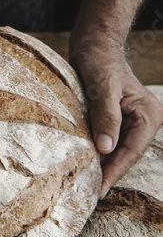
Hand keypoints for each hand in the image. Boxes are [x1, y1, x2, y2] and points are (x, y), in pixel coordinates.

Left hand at [71, 42, 162, 197]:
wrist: (93, 45)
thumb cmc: (99, 60)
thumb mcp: (102, 86)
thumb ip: (106, 115)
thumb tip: (106, 147)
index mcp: (148, 113)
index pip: (132, 150)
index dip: (115, 171)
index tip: (100, 188)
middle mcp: (145, 120)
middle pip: (127, 154)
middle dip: (110, 172)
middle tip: (90, 192)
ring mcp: (133, 121)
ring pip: (119, 151)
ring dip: (104, 165)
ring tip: (87, 183)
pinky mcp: (119, 120)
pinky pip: (111, 142)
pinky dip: (100, 153)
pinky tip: (88, 164)